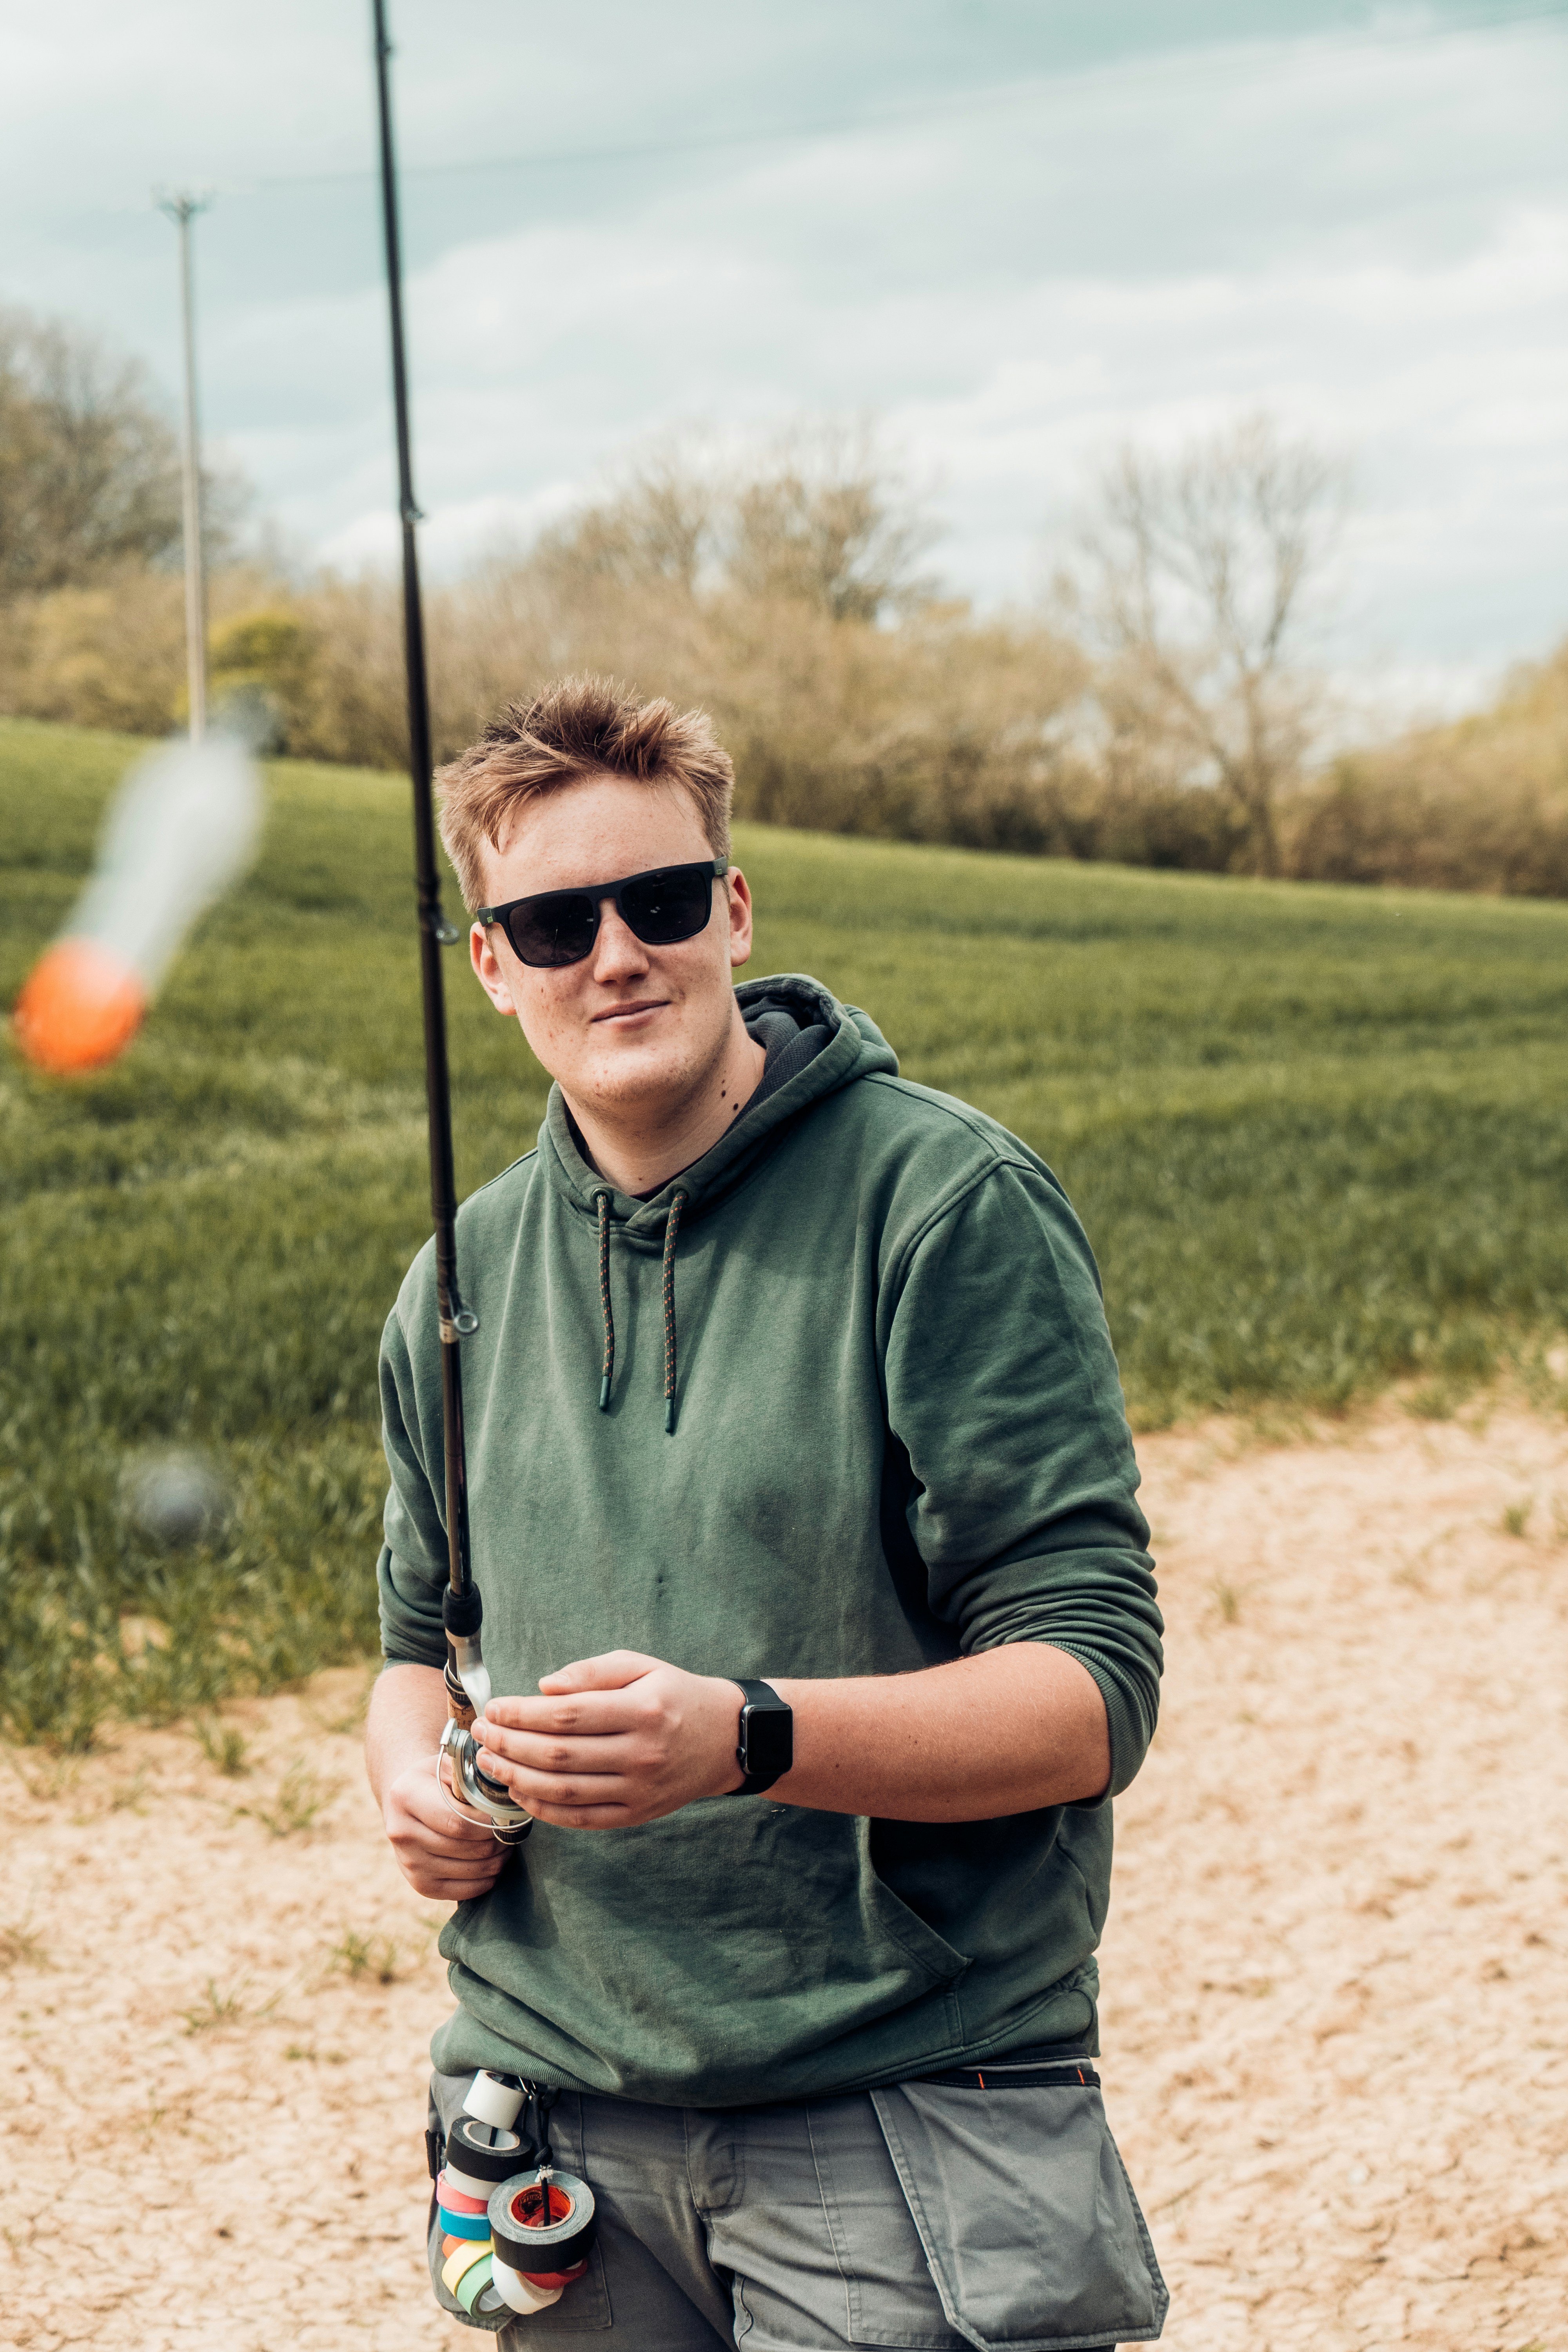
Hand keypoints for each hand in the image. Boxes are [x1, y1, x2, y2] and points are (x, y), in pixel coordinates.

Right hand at [381, 1756, 509, 1898]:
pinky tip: (493, 1861)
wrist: (406, 1802)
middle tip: (514, 1830)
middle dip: (498, 1840)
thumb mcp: (449, 1764)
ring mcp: (409, 1863)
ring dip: (498, 1859)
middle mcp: (402, 1833)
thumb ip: (472, 1774)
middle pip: (467, 1847)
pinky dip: (488, 1878)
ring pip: (471, 1870)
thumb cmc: (436, 1779)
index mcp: (406, 1796)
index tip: (509, 1815)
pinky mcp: (421, 1885)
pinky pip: (466, 1891)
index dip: (490, 1822)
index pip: (459, 1821)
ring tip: (506, 1843)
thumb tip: (505, 1789)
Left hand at [473, 1651, 743, 1829]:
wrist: (725, 1739)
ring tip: (490, 1762)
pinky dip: (545, 1810)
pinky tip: (520, 1792)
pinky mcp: (637, 1814)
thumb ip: (592, 1672)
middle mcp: (641, 1753)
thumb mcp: (642, 1665)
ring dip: (518, 1778)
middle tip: (482, 1734)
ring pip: (564, 1792)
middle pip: (559, 1755)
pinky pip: (581, 1819)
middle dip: (509, 1745)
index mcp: (642, 1710)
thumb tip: (544, 1688)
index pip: (567, 1715)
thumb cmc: (676, 1695)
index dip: (521, 1714)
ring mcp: (639, 1789)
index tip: (494, 1708)